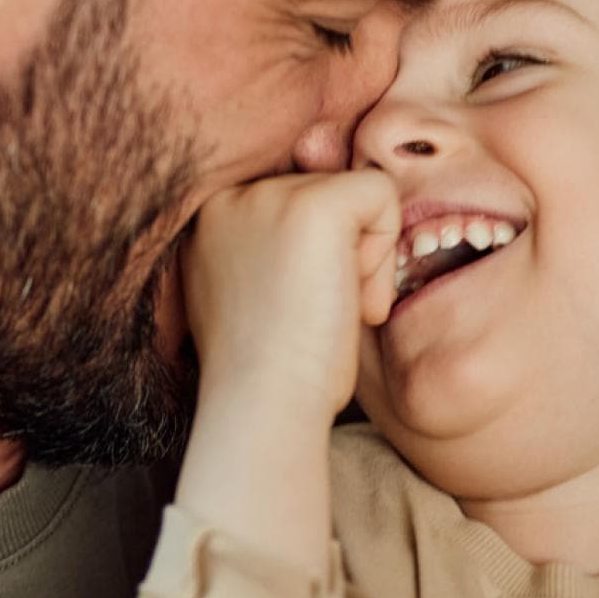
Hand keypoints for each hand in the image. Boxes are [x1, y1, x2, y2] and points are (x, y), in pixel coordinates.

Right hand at [184, 170, 400, 421]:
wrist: (264, 404)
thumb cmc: (269, 370)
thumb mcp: (257, 291)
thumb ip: (278, 248)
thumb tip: (336, 225)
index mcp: (212, 215)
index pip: (294, 199)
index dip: (314, 254)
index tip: (295, 307)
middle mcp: (233, 194)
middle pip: (327, 193)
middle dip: (342, 255)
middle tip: (316, 314)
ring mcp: (270, 195)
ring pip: (356, 196)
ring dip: (364, 259)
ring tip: (328, 310)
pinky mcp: (315, 206)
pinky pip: (381, 193)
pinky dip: (386, 247)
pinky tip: (354, 300)